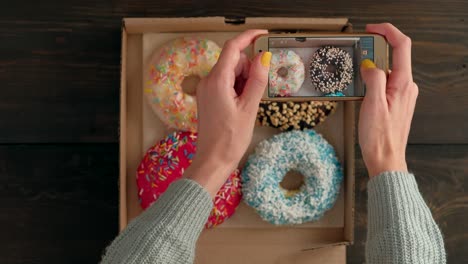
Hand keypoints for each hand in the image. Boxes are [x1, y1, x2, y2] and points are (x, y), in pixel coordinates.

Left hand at [187, 30, 271, 195]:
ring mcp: (206, 90)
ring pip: (231, 72)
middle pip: (233, 61)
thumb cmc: (230, 140)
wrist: (212, 161)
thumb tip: (264, 57)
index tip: (264, 35)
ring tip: (247, 105)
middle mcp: (208, 81)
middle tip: (256, 92)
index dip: (249, 37)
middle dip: (249, 69)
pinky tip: (242, 106)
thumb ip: (257, 80)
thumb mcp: (249, 108)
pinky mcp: (208, 98)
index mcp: (217, 81)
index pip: (232, 48)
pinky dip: (237, 88)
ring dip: (244, 81)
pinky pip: (226, 83)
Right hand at [359, 23, 417, 177]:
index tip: (372, 30)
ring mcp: (401, 95)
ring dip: (372, 69)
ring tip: (356, 77)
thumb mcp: (372, 105)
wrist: (385, 159)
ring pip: (387, 71)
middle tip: (357, 55)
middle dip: (375, 52)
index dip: (387, 32)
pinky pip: (384, 84)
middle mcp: (406, 87)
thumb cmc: (380, 138)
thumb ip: (373, 79)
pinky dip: (372, 81)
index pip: (402, 46)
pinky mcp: (395, 103)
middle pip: (393, 57)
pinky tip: (361, 90)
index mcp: (403, 84)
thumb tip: (370, 65)